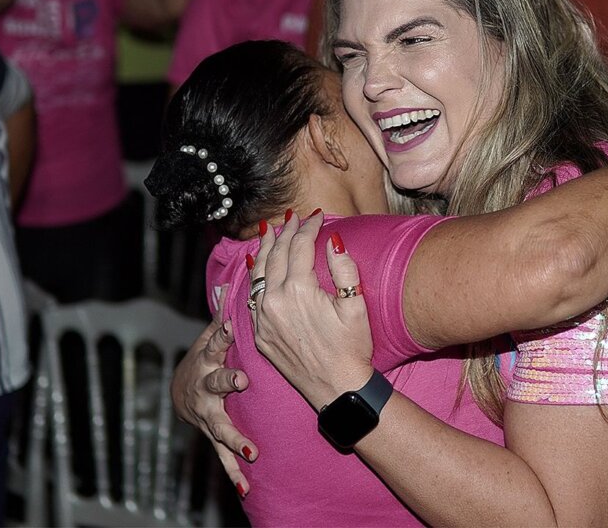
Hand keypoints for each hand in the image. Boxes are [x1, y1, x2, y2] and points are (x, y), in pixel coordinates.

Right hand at [172, 286, 255, 495]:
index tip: (230, 326)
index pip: (214, 343)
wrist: (180, 391)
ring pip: (220, 424)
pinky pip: (223, 454)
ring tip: (250, 449)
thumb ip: (221, 316)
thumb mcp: (207, 337)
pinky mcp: (212, 433)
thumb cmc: (203, 359)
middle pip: (215, 382)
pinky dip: (234, 470)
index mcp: (207, 359)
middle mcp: (205, 386)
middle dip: (226, 382)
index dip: (221, 334)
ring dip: (234, 436)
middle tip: (239, 381)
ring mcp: (208, 413)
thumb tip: (229, 284)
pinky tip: (246, 486)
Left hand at [250, 213, 373, 408]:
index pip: (300, 246)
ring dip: (264, 248)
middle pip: (276, 254)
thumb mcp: (356, 307)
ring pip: (258, 272)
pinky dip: (254, 275)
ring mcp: (263, 318)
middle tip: (293, 217)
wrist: (337, 389)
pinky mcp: (259, 333)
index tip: (317, 216)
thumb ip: (344, 270)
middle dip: (285, 232)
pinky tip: (255, 263)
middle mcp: (275, 301)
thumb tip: (333, 240)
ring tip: (268, 230)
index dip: (309, 228)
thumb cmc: (352, 349)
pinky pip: (252, 296)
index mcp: (299, 290)